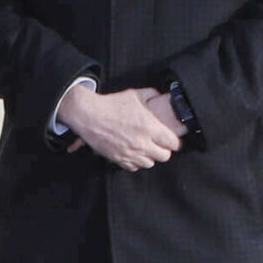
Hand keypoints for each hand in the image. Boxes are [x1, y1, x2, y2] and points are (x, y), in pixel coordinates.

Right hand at [58, 85, 184, 171]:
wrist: (88, 115)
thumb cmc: (111, 104)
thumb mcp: (134, 94)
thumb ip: (151, 94)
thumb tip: (159, 95)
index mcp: (150, 128)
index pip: (174, 143)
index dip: (174, 141)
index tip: (170, 139)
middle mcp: (143, 143)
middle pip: (164, 156)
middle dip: (163, 150)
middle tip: (157, 144)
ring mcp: (130, 153)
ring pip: (149, 163)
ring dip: (149, 157)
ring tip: (144, 148)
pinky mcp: (118, 159)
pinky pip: (133, 167)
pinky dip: (134, 162)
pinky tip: (132, 153)